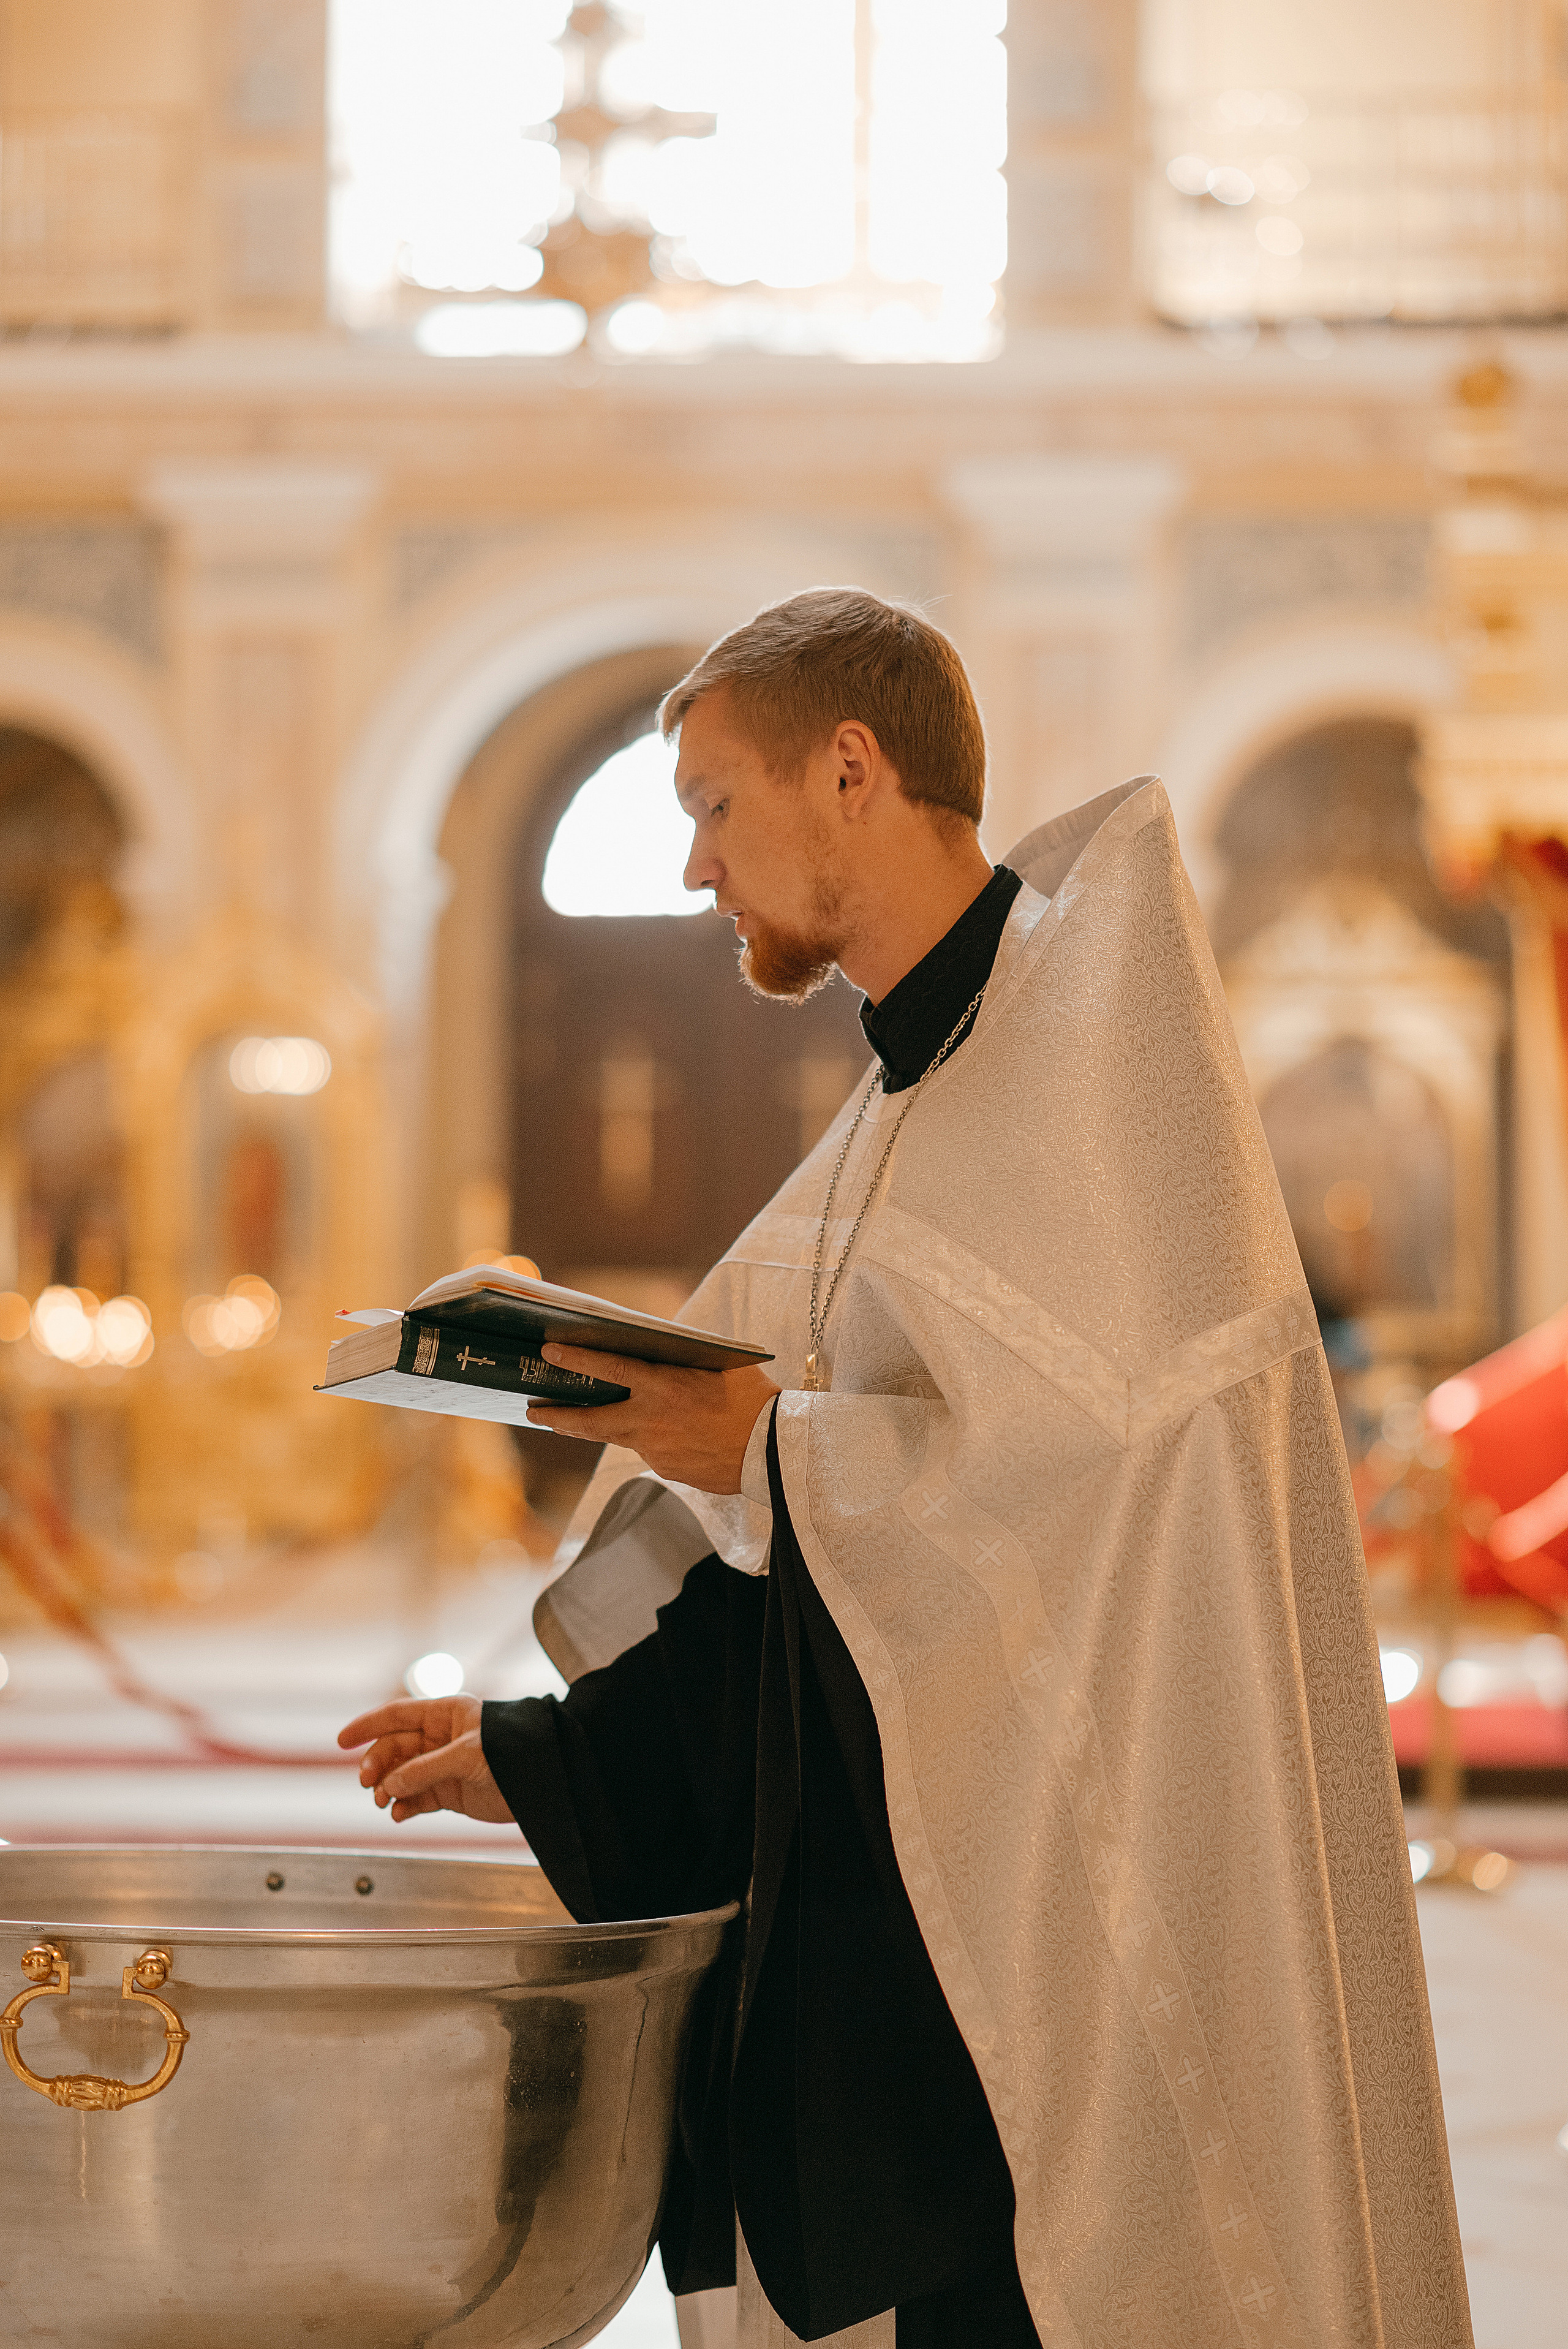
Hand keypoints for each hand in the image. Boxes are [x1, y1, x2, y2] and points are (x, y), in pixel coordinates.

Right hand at [337, 1695, 515, 1824]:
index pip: (397, 1715)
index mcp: (446, 1714)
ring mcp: (443, 1766)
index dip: (368, 1726)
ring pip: (401, 1775)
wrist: (542, 1784)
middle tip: (367, 1784)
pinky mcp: (449, 1792)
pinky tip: (397, 1814)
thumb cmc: (512, 1753)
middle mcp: (440, 1738)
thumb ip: (426, 1769)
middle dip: (377, 1765)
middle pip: (395, 1748)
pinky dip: (403, 1806)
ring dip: (388, 1788)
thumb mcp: (468, 1756)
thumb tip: (389, 1785)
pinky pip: (416, 1798)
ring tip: (383, 1801)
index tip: (341, 1741)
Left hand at [524, 1351, 778, 1494]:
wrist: (776, 1452)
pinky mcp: (669, 1471)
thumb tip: (658, 1351)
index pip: (608, 1369)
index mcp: (664, 1386)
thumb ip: (683, 1360)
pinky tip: (674, 1436)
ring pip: (621, 1437)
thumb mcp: (718, 1366)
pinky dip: (655, 1441)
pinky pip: (652, 1452)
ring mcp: (656, 1451)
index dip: (576, 1359)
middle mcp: (651, 1421)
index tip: (549, 1352)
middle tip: (534, 1412)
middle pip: (590, 1422)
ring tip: (594, 1420)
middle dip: (558, 1416)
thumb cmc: (754, 1399)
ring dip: (607, 1428)